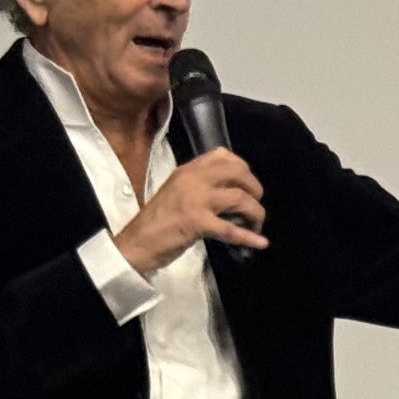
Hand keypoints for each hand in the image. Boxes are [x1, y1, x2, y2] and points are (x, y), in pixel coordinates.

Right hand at [113, 148, 268, 273]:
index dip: (243, 168)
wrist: (137, 242)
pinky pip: (231, 229)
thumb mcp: (177, 191)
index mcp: (187, 170)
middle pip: (237, 172)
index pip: (222, 155)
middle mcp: (193, 180)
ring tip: (256, 225)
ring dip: (256, 214)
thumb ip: (200, 186)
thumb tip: (231, 192)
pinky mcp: (197, 222)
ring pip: (240, 199)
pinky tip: (261, 243)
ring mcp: (196, 200)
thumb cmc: (158, 220)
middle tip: (256, 203)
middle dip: (255, 188)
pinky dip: (250, 238)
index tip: (247, 184)